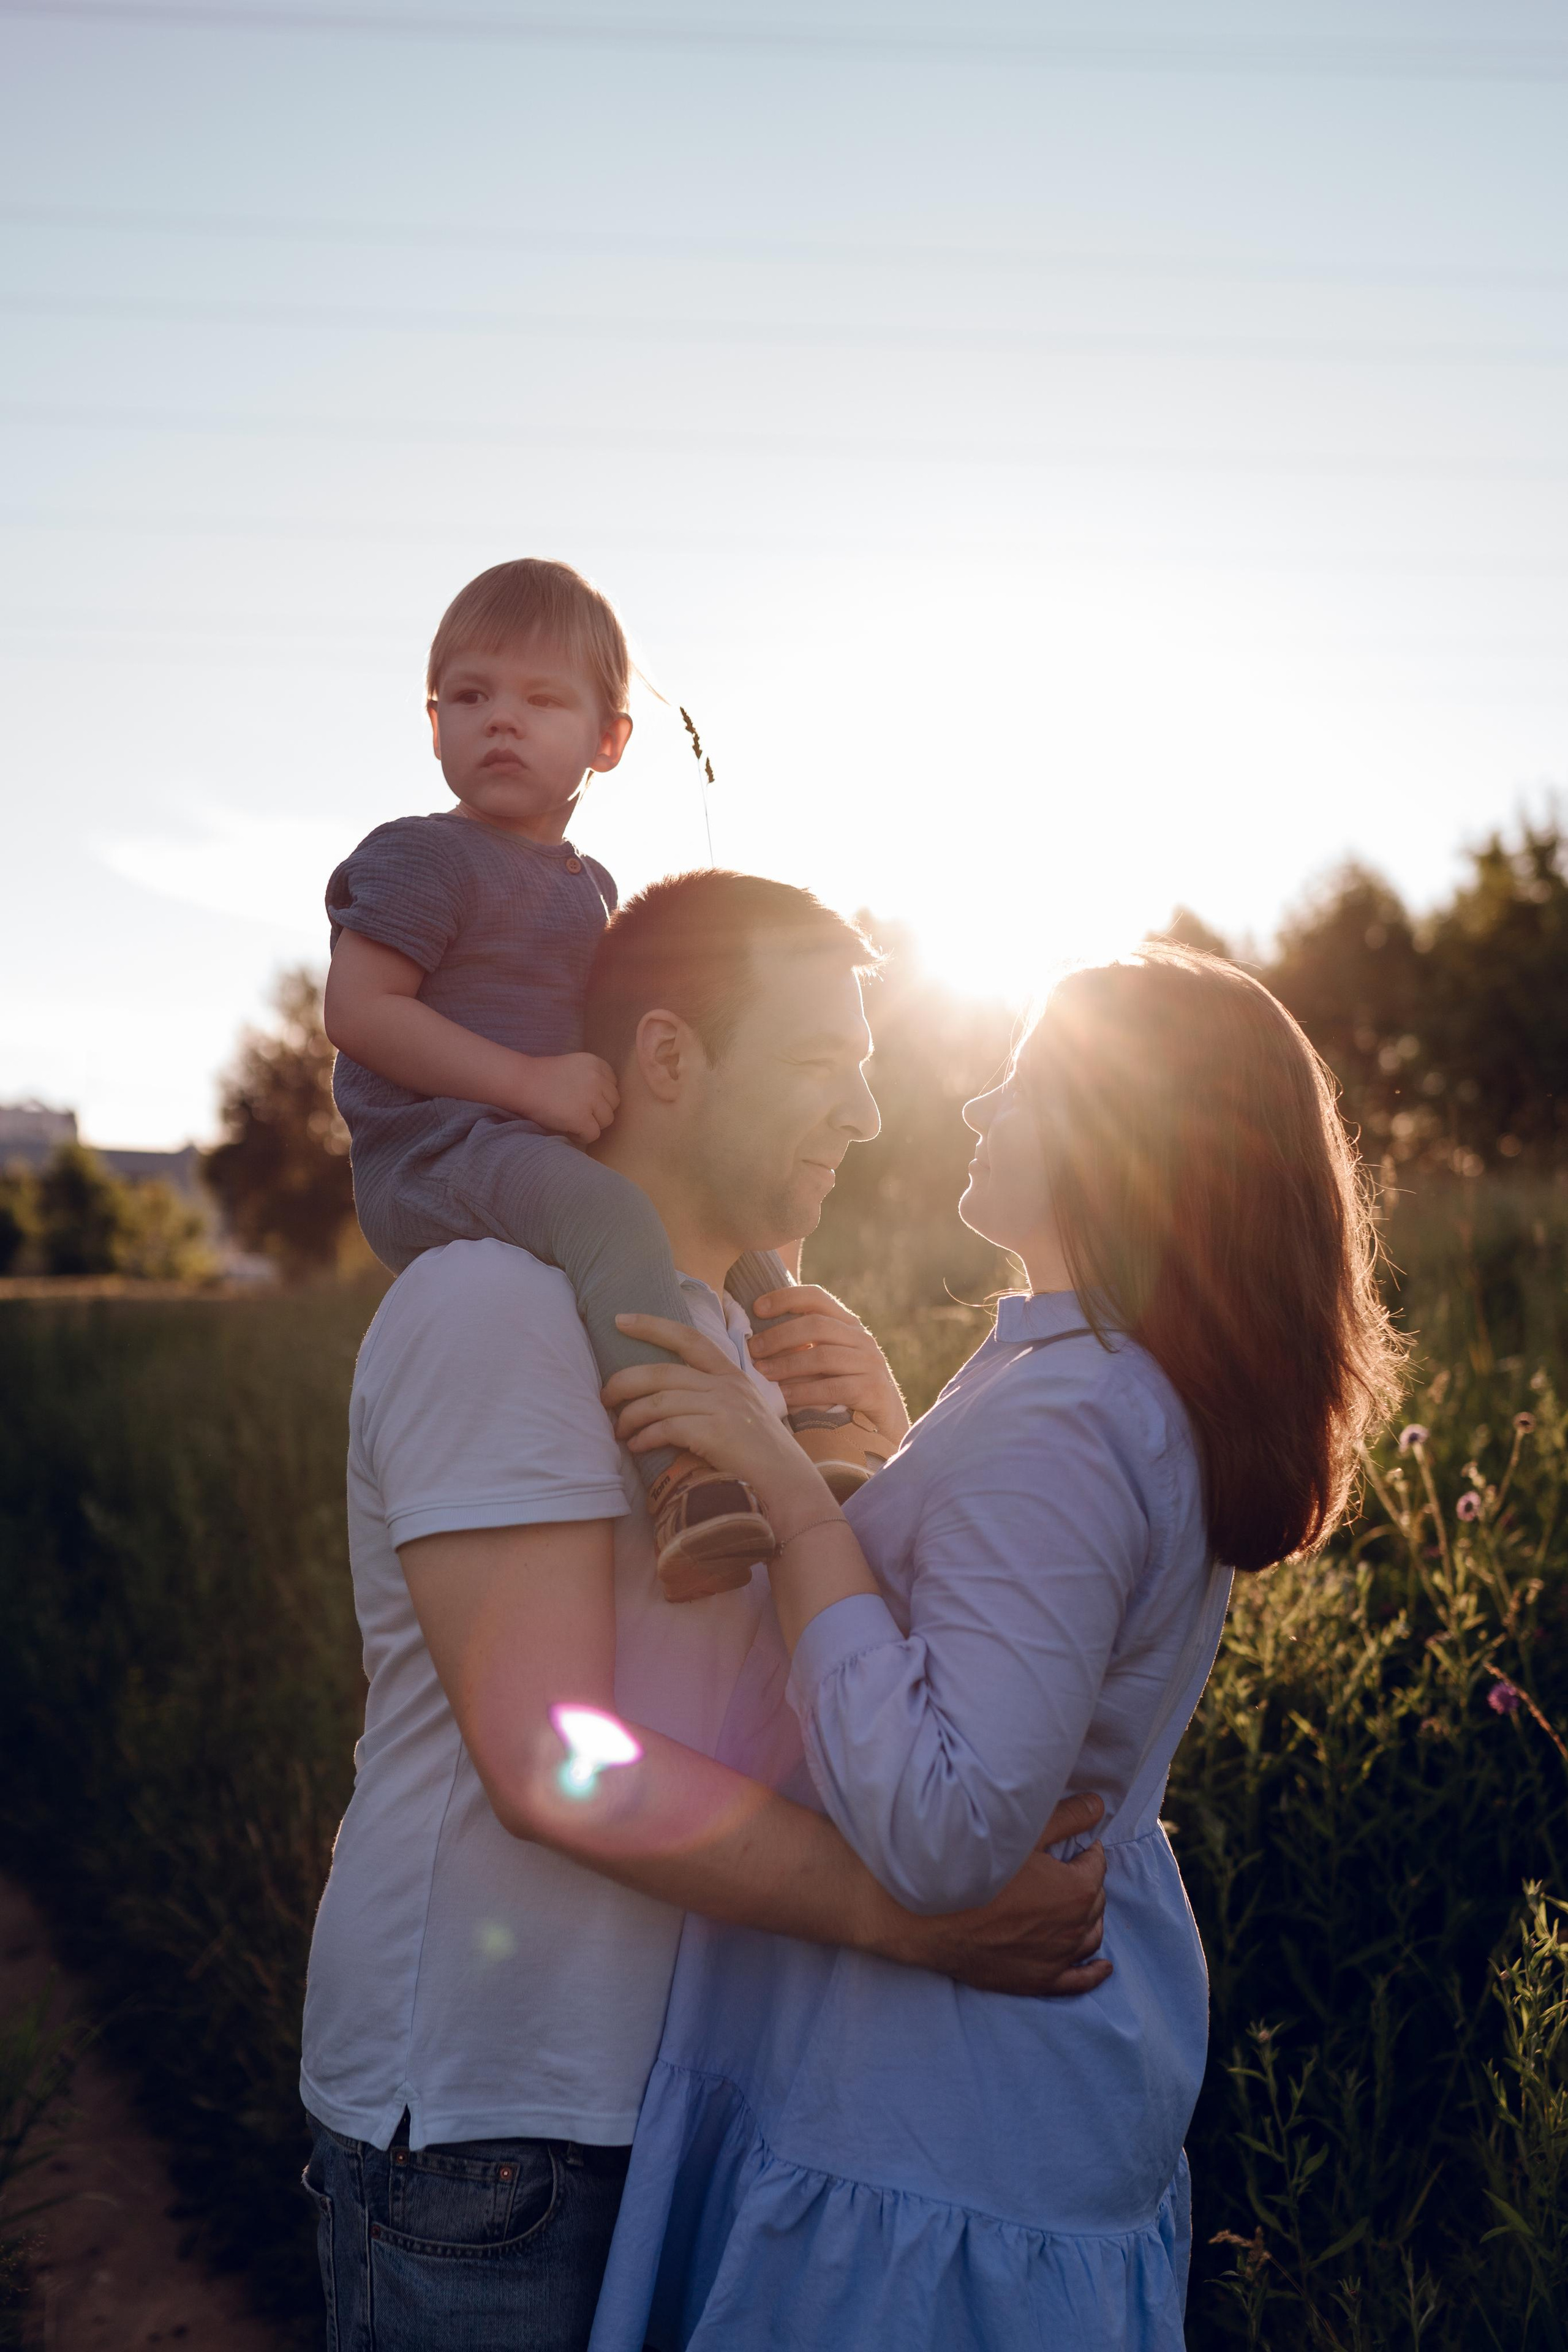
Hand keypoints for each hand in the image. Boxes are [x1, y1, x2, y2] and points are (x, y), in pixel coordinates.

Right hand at [514, 1052, 619, 1144]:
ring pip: (607, 1120)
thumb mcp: (573, 1066)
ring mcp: (591, 1099)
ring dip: (593, 1124)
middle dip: (599, 1111)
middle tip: (580, 1113)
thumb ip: (591, 1077)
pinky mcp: (581, 1117)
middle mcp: (597, 1079)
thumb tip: (605, 1100)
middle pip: (613, 1104)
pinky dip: (582, 1136)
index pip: (613, 1086)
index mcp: (596, 1063)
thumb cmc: (541, 1076)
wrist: (521, 1083)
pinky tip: (570, 1130)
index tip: (586, 1100)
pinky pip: (593, 1134)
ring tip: (575, 1121)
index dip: (601, 1096)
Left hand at [605, 1315, 824, 1520]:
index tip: (621, 1319)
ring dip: (630, 1417)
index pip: (689, 1338)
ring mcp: (723, 1407)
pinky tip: (636, 1446)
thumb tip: (662, 1398)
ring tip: (618, 1431)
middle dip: (625, 1381)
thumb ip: (712, 1398)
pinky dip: (645, 1437)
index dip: (652, 1326)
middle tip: (604, 1396)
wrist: (788, 1484)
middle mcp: (727, 1385)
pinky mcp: (717, 1433)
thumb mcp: (741, 1413)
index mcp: (732, 1375)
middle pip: (662, 1371)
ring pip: (659, 1400)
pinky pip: (667, 1428)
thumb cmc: (759, 1456)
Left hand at [746, 1285, 910, 1449]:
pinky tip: (784, 1398)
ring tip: (762, 1373)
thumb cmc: (843, 1389)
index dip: (785, 1298)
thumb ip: (802, 1346)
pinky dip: (803, 1392)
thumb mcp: (825, 1361)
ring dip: (786, 1365)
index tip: (756, 1308)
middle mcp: (861, 1338)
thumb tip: (755, 1342)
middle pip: (816, 1325)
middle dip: (779, 1336)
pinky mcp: (873, 1390)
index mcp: (847, 1325)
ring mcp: (870, 1363)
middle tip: (753, 1350)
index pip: (816, 1297)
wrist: (882, 1424)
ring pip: (822, 1356)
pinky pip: (832, 1388)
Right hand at [868, 1792, 1111, 1997]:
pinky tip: (1102, 1967)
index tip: (1070, 1843)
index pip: (1095, 1864)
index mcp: (1075, 1891)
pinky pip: (1077, 1981)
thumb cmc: (974, 1870)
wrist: (928, 1917)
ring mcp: (1057, 1958)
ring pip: (1089, 1936)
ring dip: (1087, 1917)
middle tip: (1061, 1867)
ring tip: (1074, 1903)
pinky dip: (1093, 1973)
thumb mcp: (1021, 1834)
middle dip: (1083, 1880)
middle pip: (1093, 1900)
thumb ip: (1066, 1818)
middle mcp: (1073, 1928)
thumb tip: (1098, 1806)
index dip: (1084, 1850)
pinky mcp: (1038, 1981)